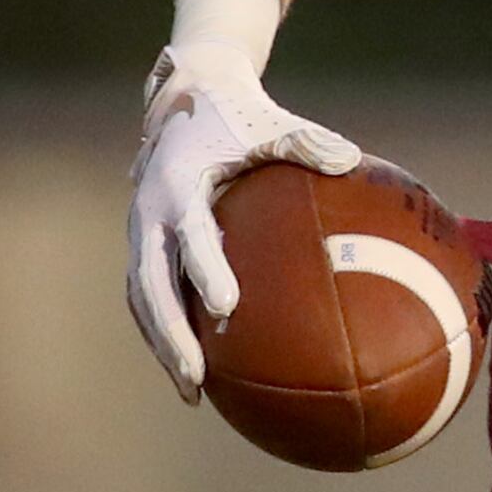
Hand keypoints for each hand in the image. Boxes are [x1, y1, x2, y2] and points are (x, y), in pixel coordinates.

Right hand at [123, 44, 359, 399]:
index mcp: (178, 182)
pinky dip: (165, 332)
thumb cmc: (237, 115)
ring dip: (163, 344)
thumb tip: (351, 160)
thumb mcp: (268, 122)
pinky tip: (199, 368)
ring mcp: (140, 232)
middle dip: (170, 334)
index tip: (225, 307)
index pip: (190, 234)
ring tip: (194, 393)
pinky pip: (148, 295)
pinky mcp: (144, 245)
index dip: (204, 269)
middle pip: (150, 284)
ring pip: (142, 299)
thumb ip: (305, 141)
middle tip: (198, 376)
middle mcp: (149, 213)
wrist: (184, 98)